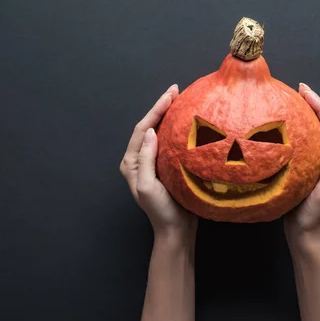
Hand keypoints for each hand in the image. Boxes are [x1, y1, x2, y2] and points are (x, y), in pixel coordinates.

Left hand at [120, 84, 197, 240]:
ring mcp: (154, 162)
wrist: (175, 230)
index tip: (170, 94)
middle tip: (176, 90)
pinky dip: (177, 129)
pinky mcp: (166, 166)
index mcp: (132, 162)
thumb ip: (146, 159)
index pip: (143, 129)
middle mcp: (140, 159)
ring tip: (181, 100)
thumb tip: (151, 131)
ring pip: (160, 132)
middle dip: (162, 107)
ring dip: (169, 115)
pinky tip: (187, 122)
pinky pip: (170, 142)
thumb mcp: (147, 186)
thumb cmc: (161, 211)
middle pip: (150, 126)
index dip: (155, 109)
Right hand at [284, 83, 319, 245]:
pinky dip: (298, 128)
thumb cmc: (313, 216)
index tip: (305, 92)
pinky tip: (284, 125)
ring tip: (292, 100)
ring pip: (316, 131)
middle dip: (314, 104)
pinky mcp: (309, 167)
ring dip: (307, 114)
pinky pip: (305, 141)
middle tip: (299, 89)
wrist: (304, 234)